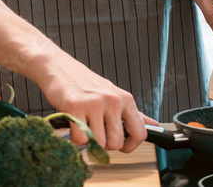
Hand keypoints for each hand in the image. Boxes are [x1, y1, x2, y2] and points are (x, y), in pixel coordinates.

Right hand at [33, 49, 156, 152]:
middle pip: (117, 143)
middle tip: (96, 133)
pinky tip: (74, 126)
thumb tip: (154, 124)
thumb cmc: (85, 83)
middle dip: (105, 145)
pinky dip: (76, 139)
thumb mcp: (113, 94)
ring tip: (84, 127)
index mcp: (125, 98)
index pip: (140, 133)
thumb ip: (132, 112)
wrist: (58, 67)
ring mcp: (94, 104)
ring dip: (89, 142)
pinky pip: (81, 139)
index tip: (121, 145)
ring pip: (99, 144)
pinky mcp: (75, 107)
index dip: (131, 145)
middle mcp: (113, 100)